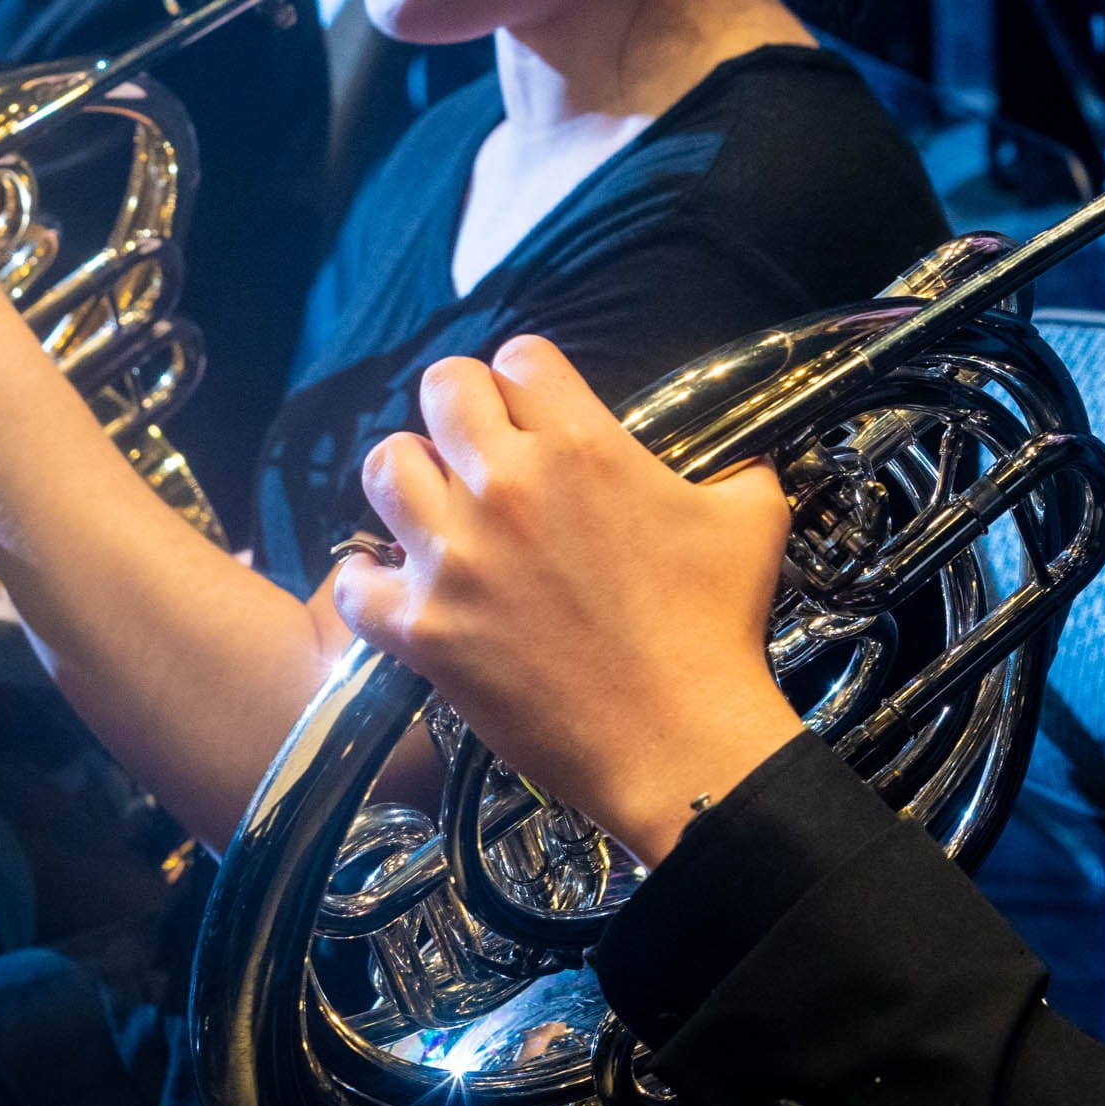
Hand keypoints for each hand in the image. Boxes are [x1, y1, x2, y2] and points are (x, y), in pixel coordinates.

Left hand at [333, 335, 804, 866]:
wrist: (682, 748)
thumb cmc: (718, 633)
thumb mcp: (750, 519)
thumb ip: (736, 463)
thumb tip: (738, 445)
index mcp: (581, 446)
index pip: (520, 356)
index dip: (529, 382)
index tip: (536, 414)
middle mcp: (505, 486)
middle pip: (443, 387)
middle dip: (462, 410)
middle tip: (480, 452)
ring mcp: (454, 555)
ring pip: (385, 466)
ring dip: (410, 482)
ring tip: (435, 512)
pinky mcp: (422, 626)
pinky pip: (354, 583)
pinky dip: (367, 586)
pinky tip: (395, 589)